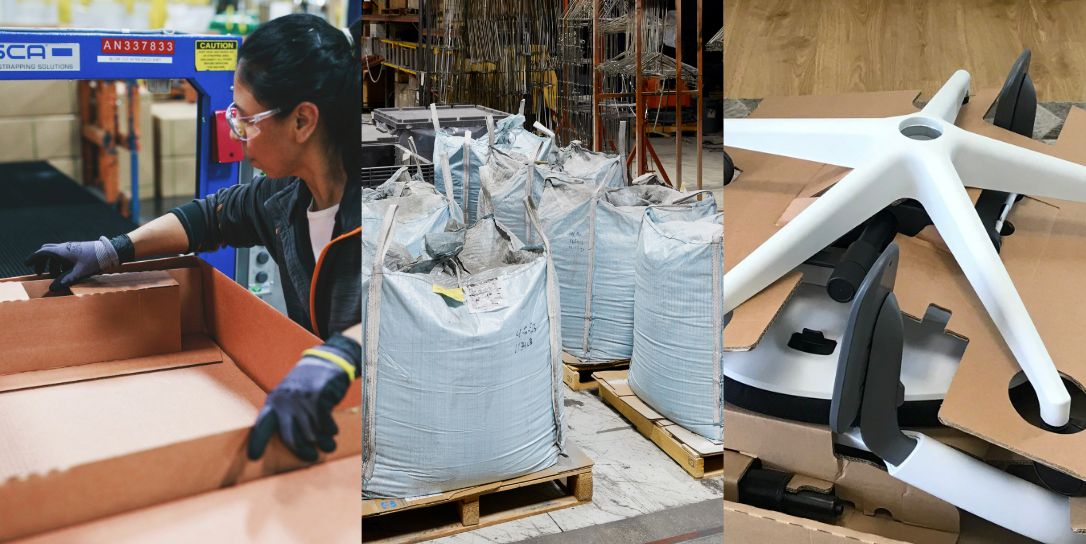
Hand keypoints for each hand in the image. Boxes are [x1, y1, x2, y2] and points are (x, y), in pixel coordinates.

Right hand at [24, 235, 131, 291]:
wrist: (110, 251)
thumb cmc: (95, 260)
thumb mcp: (80, 272)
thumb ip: (66, 280)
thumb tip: (52, 288)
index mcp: (62, 251)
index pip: (42, 252)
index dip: (33, 258)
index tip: (26, 264)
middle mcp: (65, 247)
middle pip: (47, 252)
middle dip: (42, 262)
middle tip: (40, 273)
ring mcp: (71, 248)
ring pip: (56, 254)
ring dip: (53, 264)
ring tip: (55, 276)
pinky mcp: (77, 250)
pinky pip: (64, 255)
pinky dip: (61, 263)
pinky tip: (66, 272)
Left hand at [247, 335, 359, 461]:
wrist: (325, 362)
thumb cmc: (306, 385)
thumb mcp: (289, 396)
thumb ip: (286, 417)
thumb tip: (294, 446)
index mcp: (274, 402)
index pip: (262, 425)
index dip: (257, 441)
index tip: (253, 457)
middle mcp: (285, 401)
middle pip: (290, 436)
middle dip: (301, 451)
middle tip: (311, 458)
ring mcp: (302, 399)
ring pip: (310, 432)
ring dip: (322, 442)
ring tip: (328, 446)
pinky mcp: (320, 397)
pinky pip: (325, 423)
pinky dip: (330, 430)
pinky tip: (332, 430)